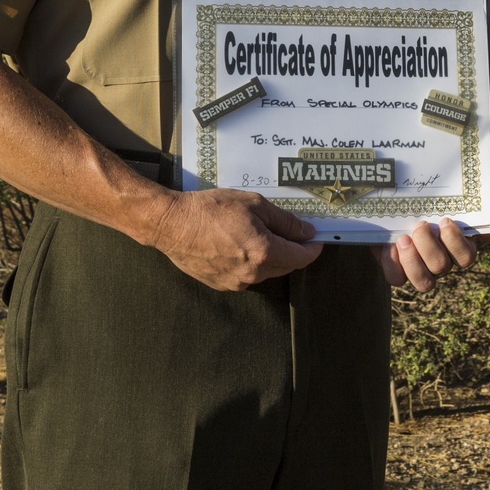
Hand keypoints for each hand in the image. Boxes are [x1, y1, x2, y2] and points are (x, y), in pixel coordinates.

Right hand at [148, 188, 322, 290]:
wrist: (172, 225)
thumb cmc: (212, 209)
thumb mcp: (254, 204)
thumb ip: (284, 221)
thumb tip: (306, 232)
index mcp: (264, 253)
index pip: (300, 257)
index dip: (313, 248)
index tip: (317, 239)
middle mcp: (253, 274)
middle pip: (286, 266)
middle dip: (294, 251)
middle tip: (294, 233)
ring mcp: (237, 283)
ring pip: (267, 272)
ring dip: (273, 257)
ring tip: (264, 235)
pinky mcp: (222, 285)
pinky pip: (248, 276)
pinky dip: (254, 263)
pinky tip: (244, 245)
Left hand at [375, 217, 489, 290]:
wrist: (394, 211)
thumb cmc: (431, 212)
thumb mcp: (454, 211)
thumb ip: (481, 222)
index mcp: (457, 250)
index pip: (466, 258)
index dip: (455, 243)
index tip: (445, 221)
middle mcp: (441, 265)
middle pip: (441, 267)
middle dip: (430, 246)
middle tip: (420, 224)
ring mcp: (418, 271)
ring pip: (423, 282)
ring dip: (413, 259)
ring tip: (403, 238)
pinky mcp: (396, 271)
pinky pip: (396, 279)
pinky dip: (393, 263)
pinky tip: (390, 246)